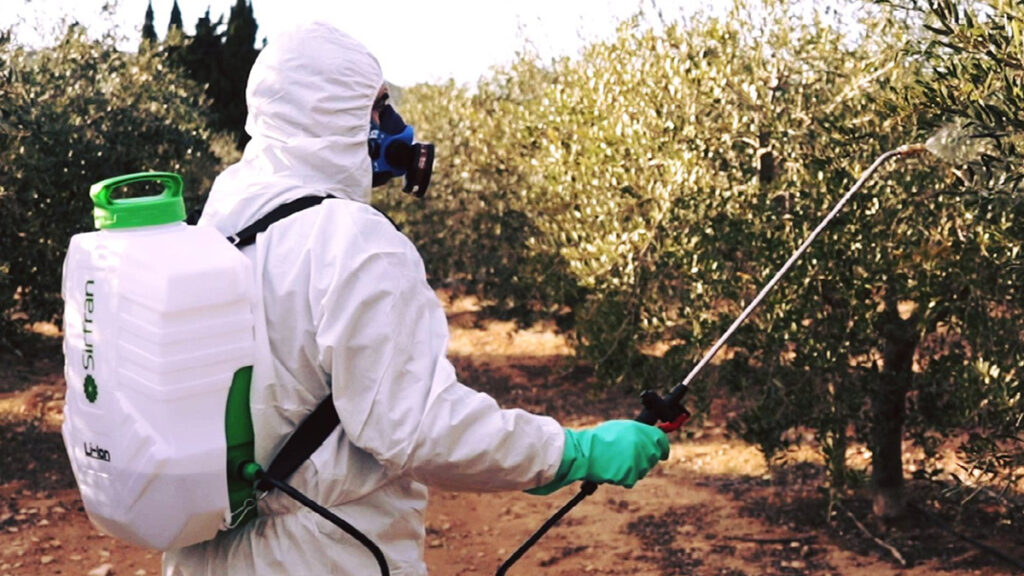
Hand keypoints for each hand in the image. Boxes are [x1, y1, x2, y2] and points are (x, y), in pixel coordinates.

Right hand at [528, 420, 668, 494]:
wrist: (585, 452)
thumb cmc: (601, 438)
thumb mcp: (622, 428)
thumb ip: (639, 433)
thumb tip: (651, 438)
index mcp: (642, 433)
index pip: (662, 441)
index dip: (663, 448)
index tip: (663, 453)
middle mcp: (643, 448)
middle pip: (653, 456)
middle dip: (645, 457)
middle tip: (631, 455)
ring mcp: (637, 463)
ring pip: (642, 469)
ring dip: (634, 467)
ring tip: (616, 459)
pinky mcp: (630, 477)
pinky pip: (631, 478)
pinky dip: (624, 476)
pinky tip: (613, 468)